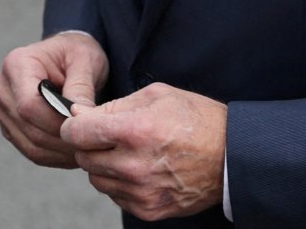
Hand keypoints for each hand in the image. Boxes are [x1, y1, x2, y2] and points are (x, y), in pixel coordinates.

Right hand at [0, 31, 108, 168]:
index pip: (29, 105)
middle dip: (63, 140)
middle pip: (29, 128)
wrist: (68, 58)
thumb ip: (80, 86)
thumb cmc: (76, 54)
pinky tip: (76, 153)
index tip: (84, 126)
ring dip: (61, 153)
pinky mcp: (11, 127)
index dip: (56, 121)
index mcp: (17, 64)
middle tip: (93, 145)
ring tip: (88, 150)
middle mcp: (3, 88)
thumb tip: (78, 116)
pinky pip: (32, 151)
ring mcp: (4, 110)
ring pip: (30, 145)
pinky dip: (55, 157)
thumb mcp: (85, 60)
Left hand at [63, 83, 226, 220]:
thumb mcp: (156, 95)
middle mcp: (134, 166)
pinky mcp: (148, 209)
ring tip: (129, 152)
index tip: (80, 123)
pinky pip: (115, 196)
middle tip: (109, 136)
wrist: (231, 156)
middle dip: (90, 145)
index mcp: (135, 131)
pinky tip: (140, 169)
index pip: (77, 133)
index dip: (73, 125)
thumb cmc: (196, 119)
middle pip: (84, 158)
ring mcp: (141, 192)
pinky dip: (120, 183)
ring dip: (104, 165)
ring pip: (97, 179)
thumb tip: (78, 115)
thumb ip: (113, 106)